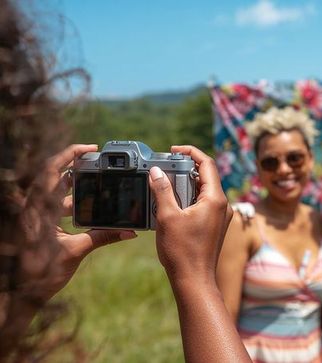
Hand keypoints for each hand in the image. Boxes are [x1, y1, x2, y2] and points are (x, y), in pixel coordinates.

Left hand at [19, 144, 136, 301]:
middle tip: (95, 160)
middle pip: (52, 175)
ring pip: (53, 189)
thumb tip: (130, 232)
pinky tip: (85, 206)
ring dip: (72, 183)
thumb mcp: (76, 252)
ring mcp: (33, 215)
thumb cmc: (42, 273)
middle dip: (74, 164)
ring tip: (95, 181)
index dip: (70, 154)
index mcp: (39, 209)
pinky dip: (69, 199)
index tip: (90, 148)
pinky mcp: (36, 224)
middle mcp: (33, 207)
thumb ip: (103, 237)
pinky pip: (52, 203)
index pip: (52, 170)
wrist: (22, 293)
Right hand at [148, 145, 232, 281]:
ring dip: (186, 185)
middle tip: (165, 167)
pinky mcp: (216, 226)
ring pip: (205, 191)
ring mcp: (221, 217)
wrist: (194, 280)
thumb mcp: (167, 217)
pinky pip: (204, 204)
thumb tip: (156, 171)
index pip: (207, 164)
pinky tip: (172, 204)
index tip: (174, 150)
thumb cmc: (182, 251)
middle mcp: (223, 206)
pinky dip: (189, 198)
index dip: (191, 152)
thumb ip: (162, 191)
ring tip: (165, 185)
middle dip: (186, 169)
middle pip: (206, 176)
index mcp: (215, 199)